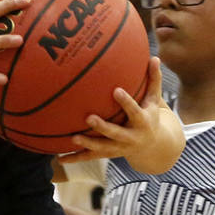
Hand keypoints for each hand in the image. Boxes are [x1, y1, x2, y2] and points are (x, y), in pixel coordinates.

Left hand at [59, 57, 181, 172]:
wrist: (152, 146)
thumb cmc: (149, 115)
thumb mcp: (154, 100)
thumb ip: (154, 79)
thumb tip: (154, 56)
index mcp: (142, 122)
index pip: (134, 111)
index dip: (126, 102)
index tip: (116, 90)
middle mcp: (130, 137)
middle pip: (116, 133)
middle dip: (103, 127)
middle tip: (89, 117)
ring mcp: (118, 148)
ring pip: (102, 148)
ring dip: (87, 144)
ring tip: (72, 138)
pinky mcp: (107, 154)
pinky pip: (90, 157)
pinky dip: (75, 158)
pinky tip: (59, 159)